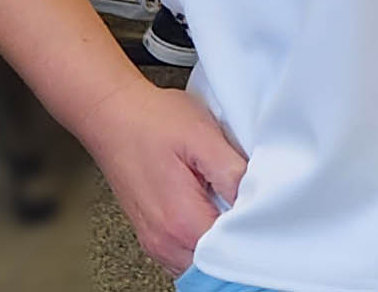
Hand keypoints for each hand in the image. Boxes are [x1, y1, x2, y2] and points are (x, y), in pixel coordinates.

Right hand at [80, 79, 245, 272]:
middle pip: (215, 263)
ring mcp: (154, 240)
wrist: (112, 115)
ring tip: (229, 208)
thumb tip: (255, 198)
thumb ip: (232, 172)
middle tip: (250, 209)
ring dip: (218, 242)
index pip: (230, 252)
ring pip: (199, 262)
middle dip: (237, 240)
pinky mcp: (150, 232)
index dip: (253, 233)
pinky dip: (201, 241)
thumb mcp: (204, 137)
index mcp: (181, 221)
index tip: (264, 214)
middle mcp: (164, 240)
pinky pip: (184, 253)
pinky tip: (211, 213)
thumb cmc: (152, 122)